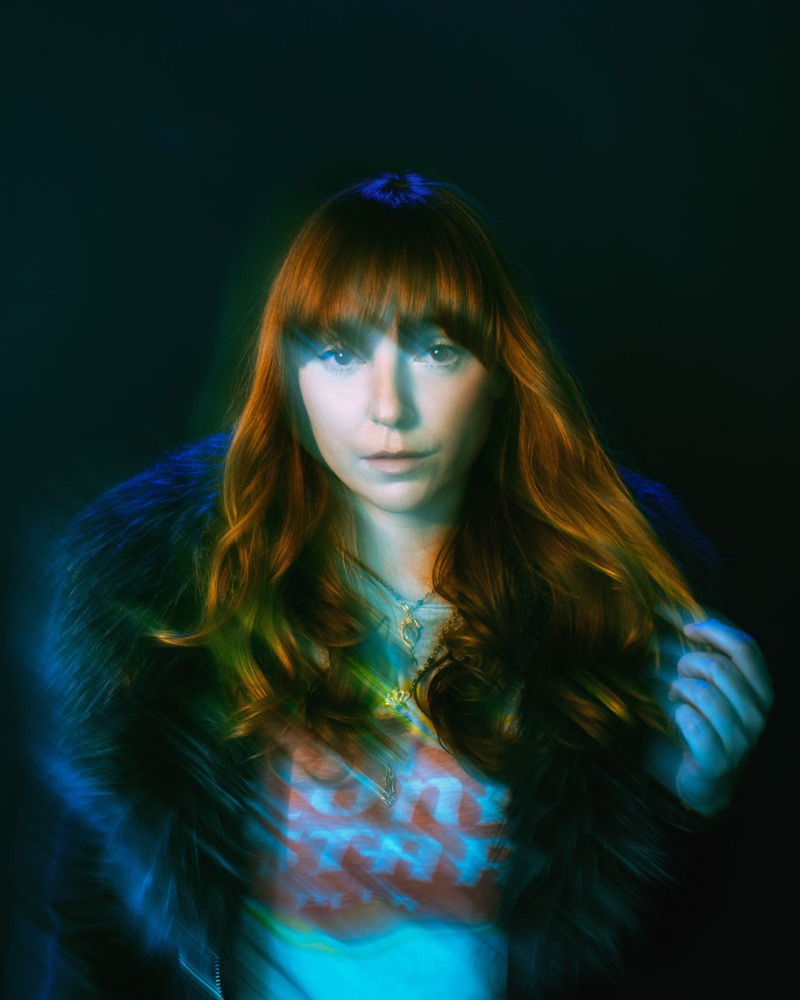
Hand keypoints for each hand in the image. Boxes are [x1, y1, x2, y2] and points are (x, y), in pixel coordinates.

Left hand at [665, 618, 772, 815]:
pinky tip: (678, 720)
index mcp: (761, 690)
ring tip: (677, 698)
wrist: (702, 783)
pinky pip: (692, 723)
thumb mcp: (710, 684)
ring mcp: (741, 739)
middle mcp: (758, 714)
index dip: (715, 631)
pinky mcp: (718, 760)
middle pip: (720, 668)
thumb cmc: (704, 723)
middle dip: (689, 664)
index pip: (746, 648)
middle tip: (679, 675)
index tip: (688, 629)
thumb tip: (674, 608)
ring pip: (703, 694)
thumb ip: (703, 651)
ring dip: (680, 690)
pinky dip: (677, 716)